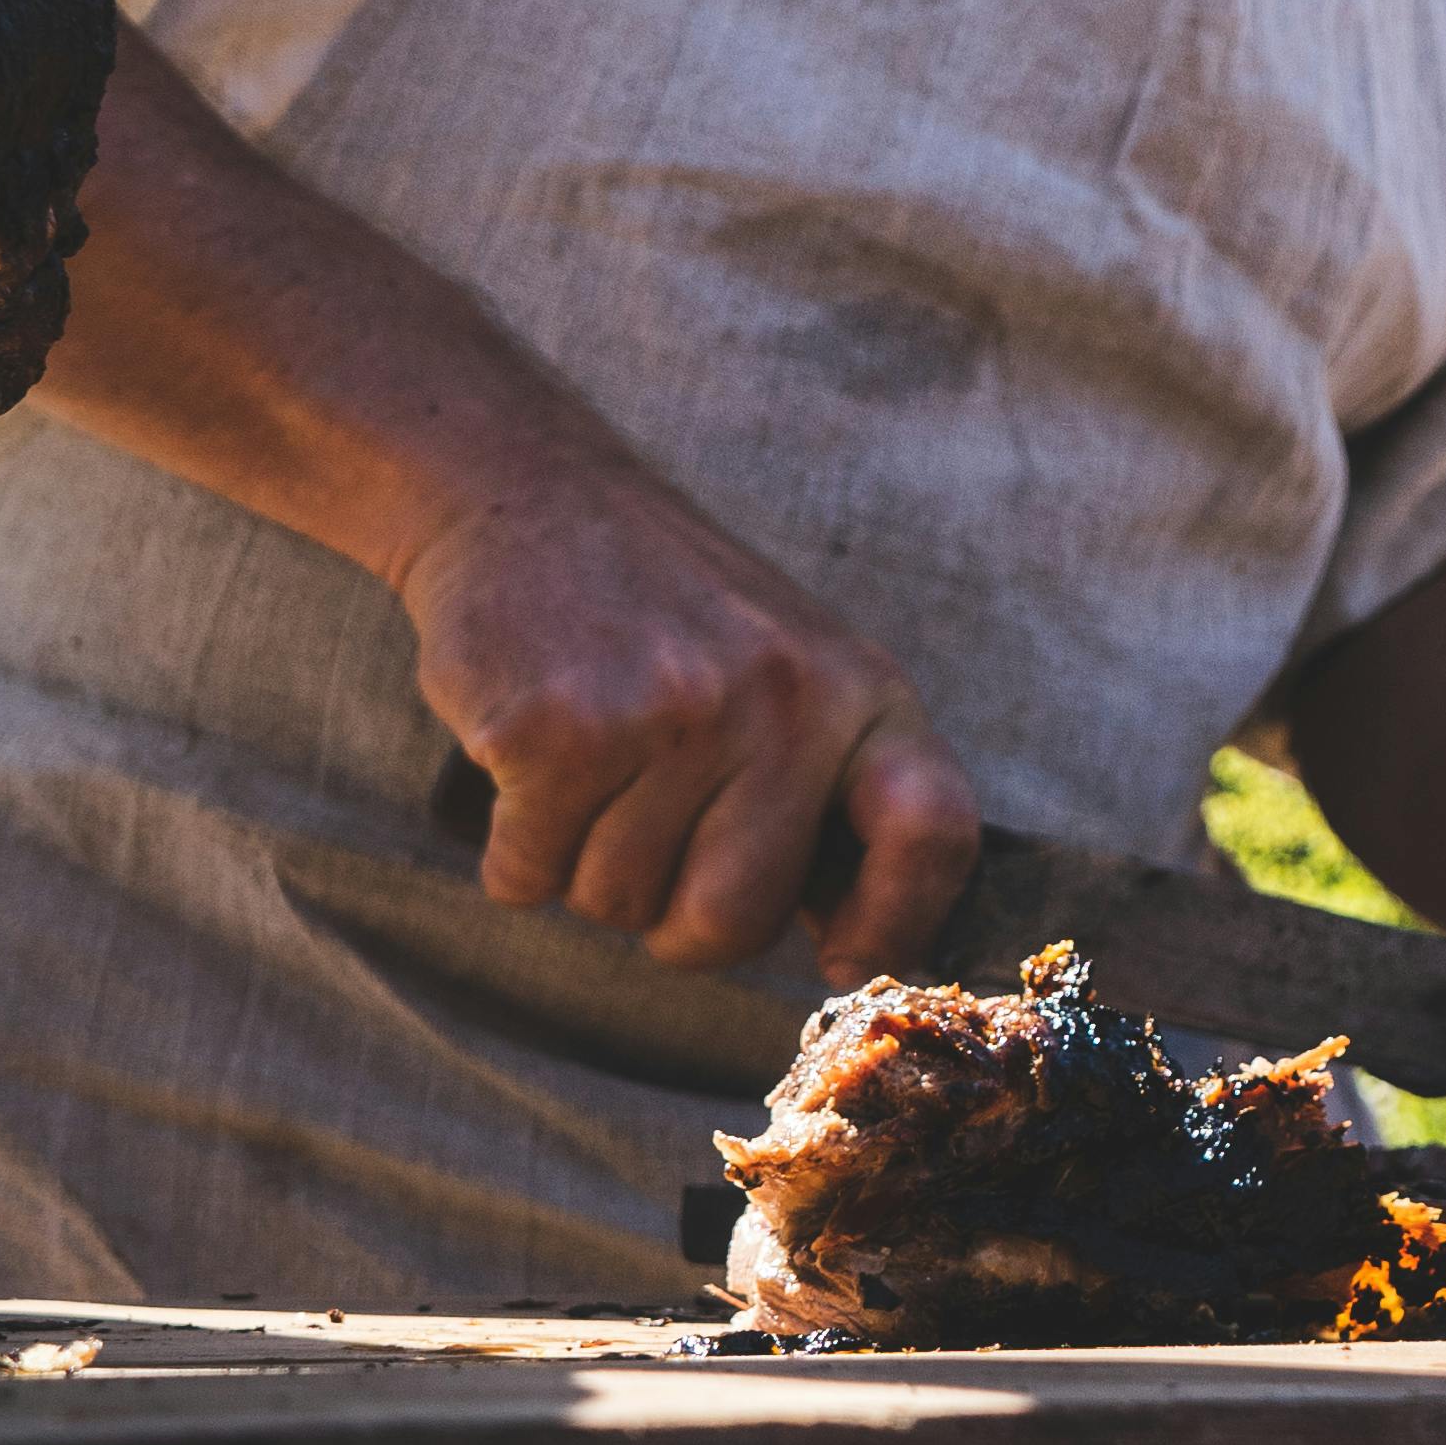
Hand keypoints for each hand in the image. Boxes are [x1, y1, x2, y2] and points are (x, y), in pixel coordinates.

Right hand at [392, 449, 976, 984]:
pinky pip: (528, 877)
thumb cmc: (669, 613)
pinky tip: (525, 766)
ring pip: (617, 904)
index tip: (838, 953)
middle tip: (647, 844)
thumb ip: (829, 786)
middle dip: (674, 922)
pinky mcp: (558, 728)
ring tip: (589, 767)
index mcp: (860, 689)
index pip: (932, 833)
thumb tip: (855, 948)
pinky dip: (513, 852)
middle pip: (733, 920)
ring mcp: (672, 711)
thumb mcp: (793, 668)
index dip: (895, 923)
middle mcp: (783, 699)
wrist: (531, 491)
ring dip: (582, 870)